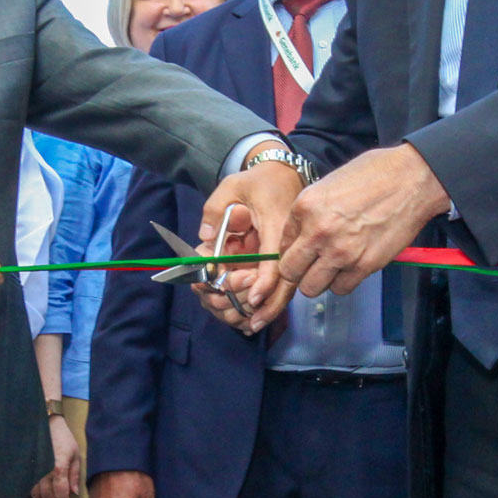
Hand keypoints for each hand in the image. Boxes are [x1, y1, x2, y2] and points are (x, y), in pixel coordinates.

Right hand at [30, 410, 81, 497]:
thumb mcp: (75, 455)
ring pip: (37, 495)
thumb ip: (74, 475)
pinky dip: (36, 497)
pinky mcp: (28, 470)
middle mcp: (44, 473)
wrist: (47, 425)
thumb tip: (74, 493)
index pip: (61, 494)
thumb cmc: (64, 439)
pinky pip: (29, 488)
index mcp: (58, 469)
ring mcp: (34, 472)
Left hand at [194, 154, 305, 333]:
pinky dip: (271, 296)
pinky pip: (282, 279)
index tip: (253, 301)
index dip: (264, 283)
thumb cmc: (259, 180)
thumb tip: (206, 237)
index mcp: (278, 224)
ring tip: (252, 324)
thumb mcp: (233, 185)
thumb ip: (216, 209)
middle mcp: (289, 242)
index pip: (275, 260)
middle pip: (287, 281)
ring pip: (286, 285)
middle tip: (251, 324)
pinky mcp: (288, 255)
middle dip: (270, 306)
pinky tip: (259, 313)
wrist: (284, 173)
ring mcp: (292, 250)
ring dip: (270, 305)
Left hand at [277, 143, 450, 298]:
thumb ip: (309, 213)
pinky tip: (350, 267)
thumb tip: (299, 237)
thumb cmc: (374, 175)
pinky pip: (341, 289)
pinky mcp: (365, 265)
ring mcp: (341, 252)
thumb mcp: (328, 184)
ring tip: (332, 267)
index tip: (302, 250)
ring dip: (319, 280)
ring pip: (312, 287)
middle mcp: (318, 232)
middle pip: (290, 272)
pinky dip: (343, 282)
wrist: (412, 179)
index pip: (282, 245)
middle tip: (311, 265)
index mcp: (305, 207)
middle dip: (298, 271)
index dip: (292, 250)